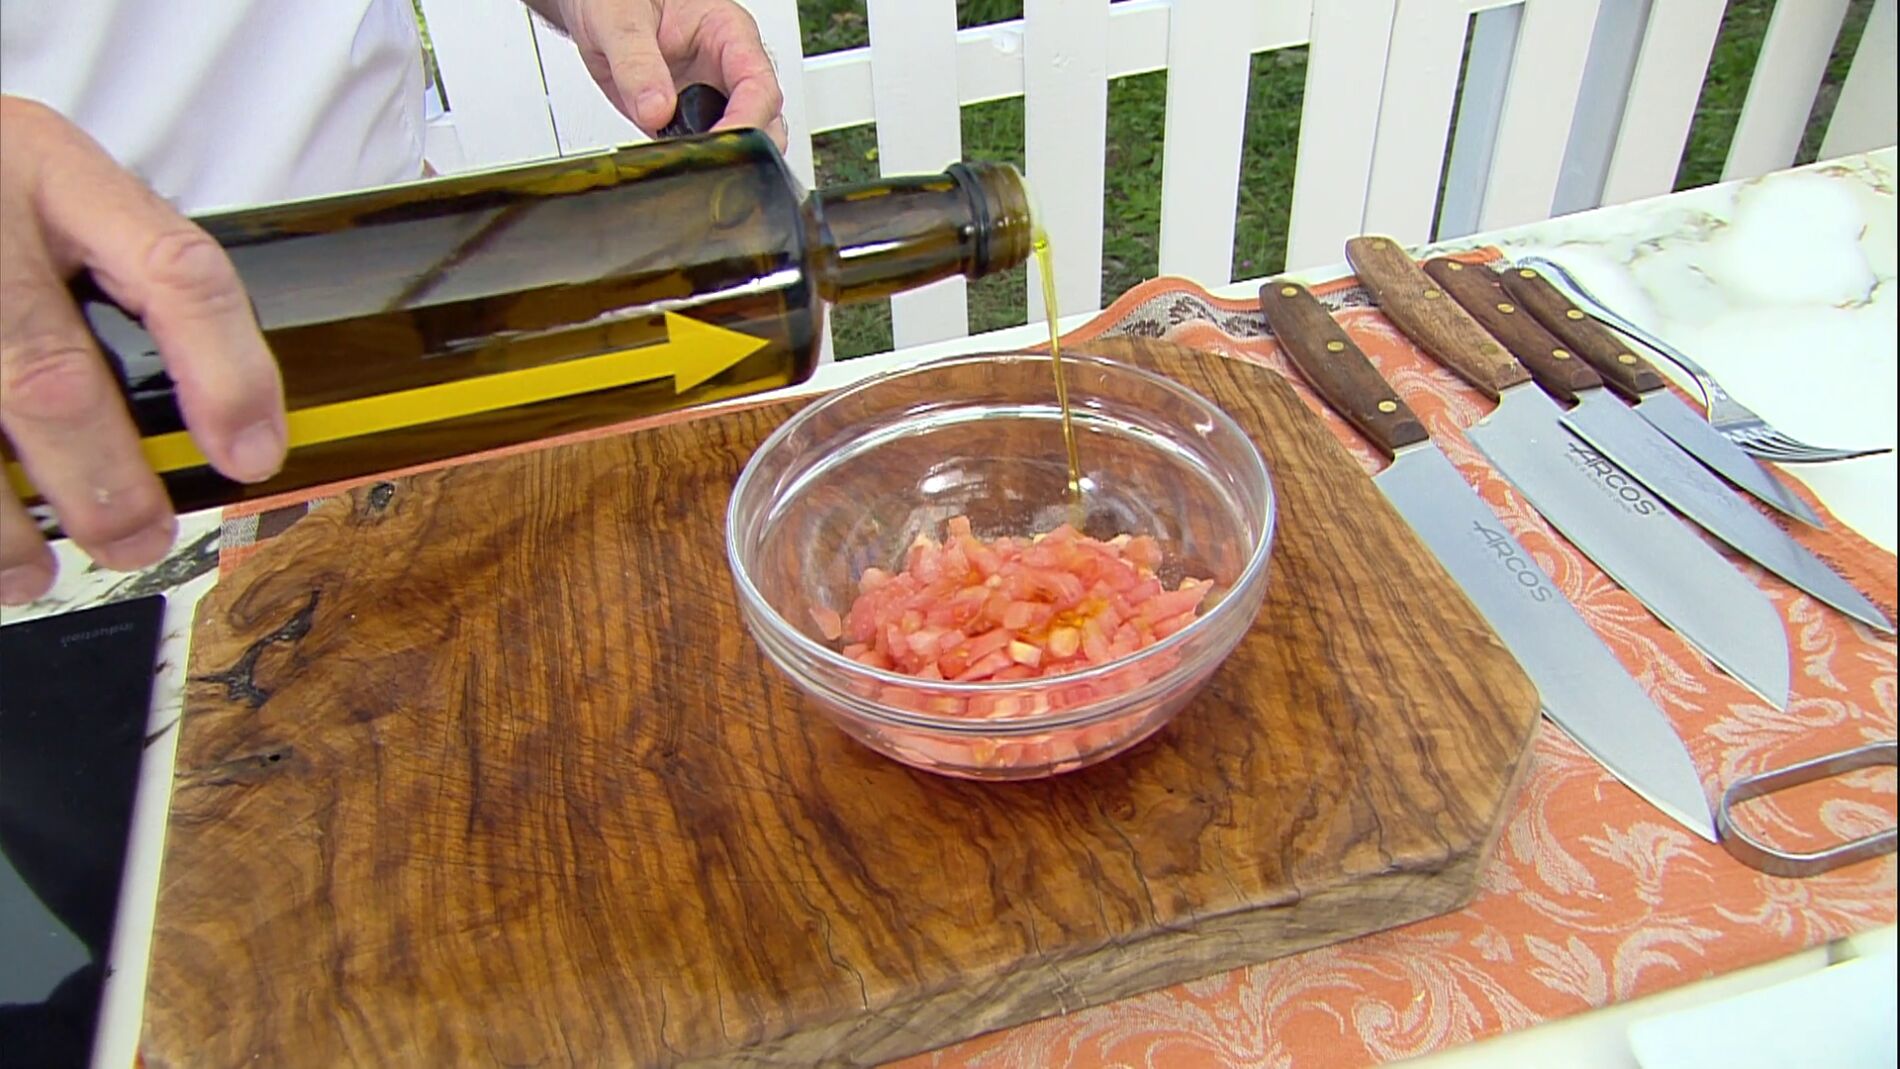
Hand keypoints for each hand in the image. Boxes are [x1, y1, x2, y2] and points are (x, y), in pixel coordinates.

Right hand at [0, 96, 285, 604]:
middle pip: (48, 375)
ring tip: (31, 575)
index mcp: (58, 174)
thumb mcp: (56, 187)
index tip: (253, 458)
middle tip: (138, 540)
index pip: (172, 269)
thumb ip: (126, 272)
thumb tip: (226, 418)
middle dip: (102, 481)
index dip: (225, 372)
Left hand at [537, 0, 787, 148]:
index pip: (758, 83)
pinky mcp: (687, 120)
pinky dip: (695, 163)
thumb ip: (636, 62)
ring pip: (742, 140)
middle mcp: (726, 68)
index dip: (747, 119)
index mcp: (727, 33)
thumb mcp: (621, 19)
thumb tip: (656, 110)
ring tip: (687, 160)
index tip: (721, 141)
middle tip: (708, 161)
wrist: (594, 7)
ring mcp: (709, 97)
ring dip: (722, 158)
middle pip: (764, 119)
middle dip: (745, 147)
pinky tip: (675, 161)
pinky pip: (705, 150)